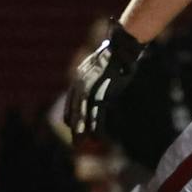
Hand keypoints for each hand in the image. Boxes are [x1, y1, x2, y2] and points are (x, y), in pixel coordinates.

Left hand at [66, 22, 144, 139]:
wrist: (121, 48)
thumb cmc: (116, 56)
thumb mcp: (100, 65)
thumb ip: (96, 76)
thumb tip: (98, 82)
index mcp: (80, 77)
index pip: (72, 100)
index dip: (71, 113)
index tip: (69, 124)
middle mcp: (81, 84)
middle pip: (75, 109)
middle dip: (75, 126)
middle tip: (75, 141)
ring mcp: (90, 89)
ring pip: (83, 114)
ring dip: (82, 130)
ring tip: (80, 143)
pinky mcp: (101, 93)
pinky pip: (96, 114)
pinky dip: (96, 126)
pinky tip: (97, 137)